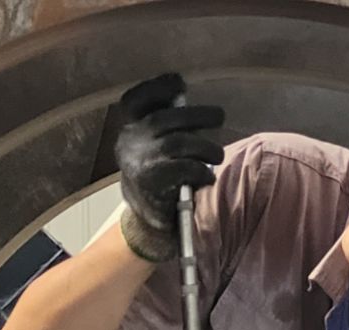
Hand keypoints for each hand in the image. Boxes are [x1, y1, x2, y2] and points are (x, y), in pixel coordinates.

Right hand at [113, 73, 225, 262]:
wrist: (148, 228)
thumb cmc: (159, 184)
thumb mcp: (154, 152)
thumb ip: (168, 130)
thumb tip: (197, 112)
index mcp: (129, 132)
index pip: (136, 100)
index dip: (157, 88)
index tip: (178, 82)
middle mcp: (130, 143)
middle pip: (166, 118)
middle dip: (198, 115)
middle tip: (219, 116)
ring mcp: (139, 163)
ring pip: (180, 143)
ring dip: (206, 147)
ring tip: (217, 155)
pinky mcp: (153, 183)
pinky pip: (185, 168)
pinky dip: (201, 172)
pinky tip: (205, 178)